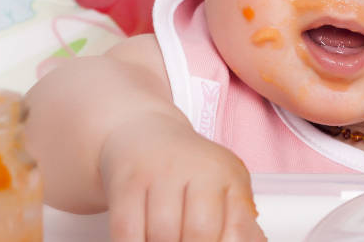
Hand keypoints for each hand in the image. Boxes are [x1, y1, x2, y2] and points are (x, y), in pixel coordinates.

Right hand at [99, 113, 266, 241]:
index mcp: (227, 173)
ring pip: (162, 235)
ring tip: (166, 241)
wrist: (142, 133)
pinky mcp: (126, 180)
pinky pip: (126, 230)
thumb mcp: (222, 187)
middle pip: (200, 233)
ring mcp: (158, 170)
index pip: (236, 229)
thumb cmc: (187, 170)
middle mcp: (195, 167)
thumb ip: (238, 222)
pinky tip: (142, 239)